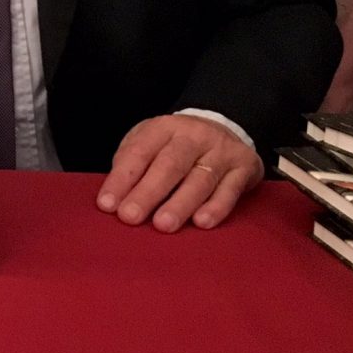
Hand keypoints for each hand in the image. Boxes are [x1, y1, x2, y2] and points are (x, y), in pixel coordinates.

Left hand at [96, 114, 262, 231]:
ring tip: (163, 224)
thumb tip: (114, 197)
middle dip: (148, 193)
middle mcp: (194, 136)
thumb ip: (130, 163)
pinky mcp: (244, 167)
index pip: (139, 152)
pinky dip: (216, 207)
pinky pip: (230, 190)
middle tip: (130, 216)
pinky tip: (201, 222)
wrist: (225, 127)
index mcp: (163, 127)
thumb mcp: (149, 141)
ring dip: (180, 204)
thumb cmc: (175, 145)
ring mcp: (221, 151)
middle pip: (169, 165)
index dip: (122, 179)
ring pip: (200, 179)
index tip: (107, 204)